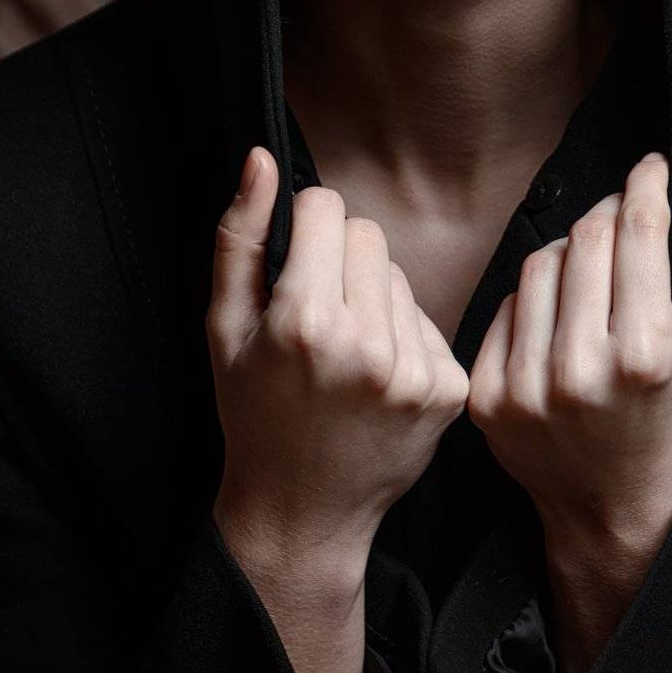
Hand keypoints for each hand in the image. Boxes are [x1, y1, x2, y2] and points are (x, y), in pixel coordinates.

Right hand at [207, 147, 469, 575]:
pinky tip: (376, 376)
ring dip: (373, 296)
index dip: (304, 231)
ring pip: (399, 274)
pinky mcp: (449, 389)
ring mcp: (414, 369)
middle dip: (339, 260)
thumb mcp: (223, 328)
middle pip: (368, 235)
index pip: (329, 208)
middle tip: (317, 315)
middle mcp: (367, 344)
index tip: (293, 267)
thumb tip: (261, 159)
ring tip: (345, 351)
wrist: (303, 514)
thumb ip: (241, 236)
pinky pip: (427, 317)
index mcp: (305, 321)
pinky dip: (402, 334)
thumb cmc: (253, 414)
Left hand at [466, 139, 671, 548]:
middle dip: (607, 216)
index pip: (635, 229)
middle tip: (623, 220)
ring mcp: (526, 387)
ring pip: (539, 261)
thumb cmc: (665, 411)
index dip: (644, 184)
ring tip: (593, 280)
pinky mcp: (486, 397)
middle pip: (584, 237)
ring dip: (568, 253)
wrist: (610, 505)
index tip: (649, 167)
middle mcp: (582, 370)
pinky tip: (558, 321)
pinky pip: (505, 304)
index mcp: (646, 354)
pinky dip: (533, 300)